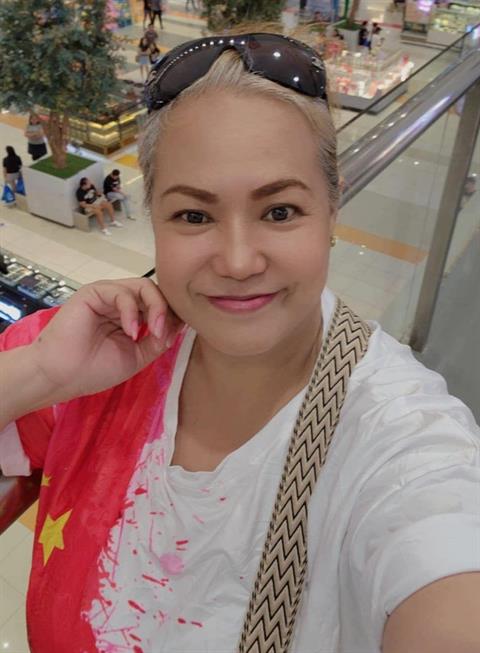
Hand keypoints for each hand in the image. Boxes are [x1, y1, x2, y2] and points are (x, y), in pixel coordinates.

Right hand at [29, 278, 182, 402]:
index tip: (179, 332)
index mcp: (130, 316)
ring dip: (155, 309)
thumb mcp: (137, 356)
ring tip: (154, 331)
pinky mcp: (94, 292)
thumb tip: (180, 325)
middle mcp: (119, 302)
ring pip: (143, 286)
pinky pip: (122, 292)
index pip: (159, 304)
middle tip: (165, 332)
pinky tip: (131, 331)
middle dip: (167, 310)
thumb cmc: (93, 370)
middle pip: (155, 292)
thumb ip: (158, 340)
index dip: (173, 314)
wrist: (61, 377)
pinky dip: (132, 310)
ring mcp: (107, 295)